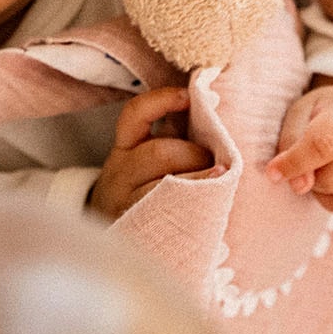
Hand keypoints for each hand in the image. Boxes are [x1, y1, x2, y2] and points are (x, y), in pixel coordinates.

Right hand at [90, 86, 214, 218]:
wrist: (113, 236)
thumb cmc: (143, 189)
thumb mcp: (146, 160)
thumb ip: (172, 138)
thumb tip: (212, 105)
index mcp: (124, 150)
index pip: (134, 115)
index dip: (161, 100)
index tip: (187, 97)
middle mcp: (121, 174)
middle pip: (159, 153)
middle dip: (194, 154)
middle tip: (216, 164)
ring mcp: (128, 202)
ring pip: (167, 184)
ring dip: (201, 179)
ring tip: (219, 181)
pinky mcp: (141, 225)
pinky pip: (171, 211)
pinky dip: (198, 202)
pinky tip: (214, 201)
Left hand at [267, 78, 332, 224]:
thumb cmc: (320, 117)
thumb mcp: (298, 117)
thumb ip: (291, 148)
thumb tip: (299, 187)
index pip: (323, 145)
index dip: (295, 164)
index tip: (274, 172)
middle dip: (313, 181)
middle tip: (312, 167)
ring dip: (327, 198)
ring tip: (327, 177)